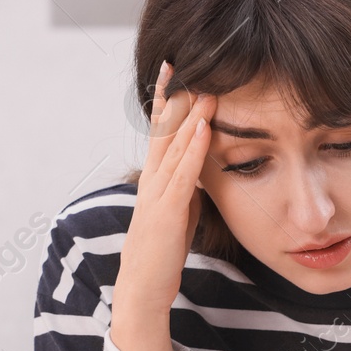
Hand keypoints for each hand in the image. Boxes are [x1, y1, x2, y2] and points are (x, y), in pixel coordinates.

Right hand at [113, 61, 214, 314]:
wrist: (144, 289)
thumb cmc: (163, 253)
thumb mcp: (179, 211)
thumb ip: (187, 187)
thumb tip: (201, 170)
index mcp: (155, 178)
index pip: (162, 131)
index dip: (169, 100)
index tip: (177, 70)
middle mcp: (151, 179)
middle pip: (163, 129)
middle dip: (173, 95)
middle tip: (181, 60)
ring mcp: (157, 194)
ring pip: (175, 145)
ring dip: (191, 114)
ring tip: (206, 86)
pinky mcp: (167, 212)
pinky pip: (183, 174)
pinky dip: (194, 148)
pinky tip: (205, 127)